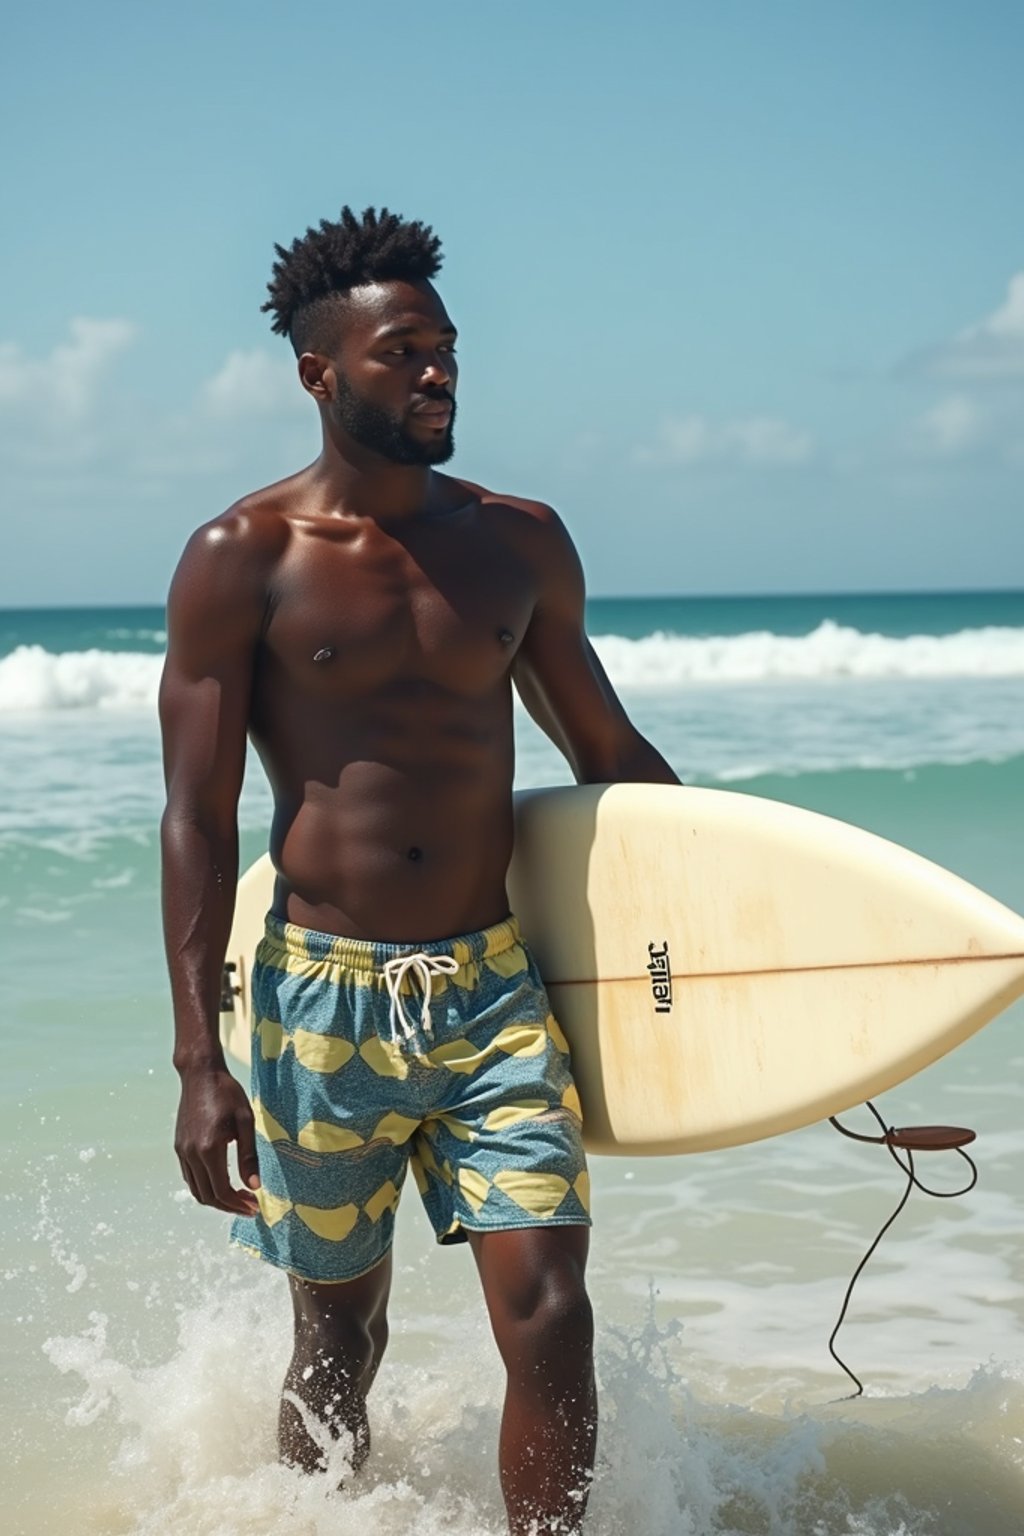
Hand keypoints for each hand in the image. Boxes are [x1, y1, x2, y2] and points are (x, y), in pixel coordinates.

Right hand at [174, 1066, 260, 1215]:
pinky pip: (190, 1176)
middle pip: (207, 1196)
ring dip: (216, 1199)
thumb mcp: (245, 1122)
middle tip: (249, 1206)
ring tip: (238, 1197)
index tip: (255, 1207)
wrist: (200, 1074)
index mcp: (209, 1149)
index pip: (222, 1191)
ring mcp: (182, 1151)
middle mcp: (191, 1154)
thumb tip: (255, 1186)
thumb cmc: (227, 1094)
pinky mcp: (179, 1147)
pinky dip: (205, 1186)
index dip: (238, 1204)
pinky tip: (221, 1181)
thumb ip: (249, 1156)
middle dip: (229, 1206)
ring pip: (196, 1189)